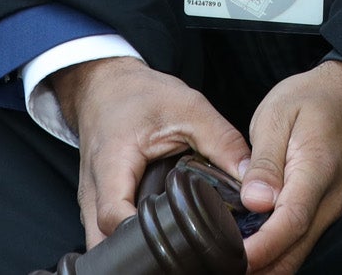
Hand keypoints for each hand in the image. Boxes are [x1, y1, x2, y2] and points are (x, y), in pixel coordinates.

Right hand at [52, 56, 250, 248]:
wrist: (105, 86)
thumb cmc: (141, 94)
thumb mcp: (188, 108)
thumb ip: (222, 142)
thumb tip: (252, 181)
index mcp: (112, 162)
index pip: (114, 217)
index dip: (144, 236)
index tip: (178, 239)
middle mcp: (93, 188)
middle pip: (103, 243)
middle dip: (137, 254)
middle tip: (178, 253)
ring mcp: (89, 201)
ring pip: (101, 244)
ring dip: (131, 251)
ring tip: (171, 247)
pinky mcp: (95, 206)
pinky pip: (105, 236)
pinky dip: (127, 241)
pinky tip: (157, 238)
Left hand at [238, 60, 341, 274]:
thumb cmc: (313, 98)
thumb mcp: (278, 116)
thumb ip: (265, 162)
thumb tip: (254, 202)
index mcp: (316, 171)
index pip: (289, 223)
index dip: (260, 249)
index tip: (231, 258)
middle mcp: (330, 199)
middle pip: (295, 251)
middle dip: (260, 267)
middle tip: (221, 264)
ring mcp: (333, 208)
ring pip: (299, 252)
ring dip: (268, 263)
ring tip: (229, 258)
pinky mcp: (328, 209)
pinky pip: (302, 240)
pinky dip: (277, 251)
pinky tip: (251, 248)